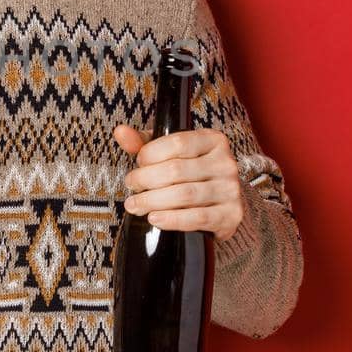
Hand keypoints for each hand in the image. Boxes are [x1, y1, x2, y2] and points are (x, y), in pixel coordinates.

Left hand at [111, 124, 243, 242]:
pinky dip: (172, 219)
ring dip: (153, 201)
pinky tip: (155, 219)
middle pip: (177, 170)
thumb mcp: (169, 154)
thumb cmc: (190, 175)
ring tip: (135, 205)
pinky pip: (197, 217)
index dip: (151, 154)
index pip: (177, 143)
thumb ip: (144, 143)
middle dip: (146, 179)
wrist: (218, 206)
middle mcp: (225, 163)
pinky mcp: (230, 215)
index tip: (137, 164)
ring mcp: (230, 189)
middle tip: (131, 187)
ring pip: (184, 194)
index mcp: (213, 141)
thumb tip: (120, 132)